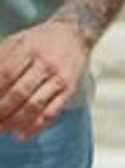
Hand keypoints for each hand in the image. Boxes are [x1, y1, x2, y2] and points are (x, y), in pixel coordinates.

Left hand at [0, 19, 89, 138]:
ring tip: (2, 129)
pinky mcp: (69, 90)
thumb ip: (1, 59)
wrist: (75, 33)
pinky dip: (36, 126)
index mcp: (29, 48)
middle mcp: (45, 63)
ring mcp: (58, 78)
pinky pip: (52, 112)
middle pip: (19, 92)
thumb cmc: (39, 40)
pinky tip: (22, 134)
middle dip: (2, 111)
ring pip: (34, 105)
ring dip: (15, 121)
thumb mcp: (18, 40)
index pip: (6, 74)